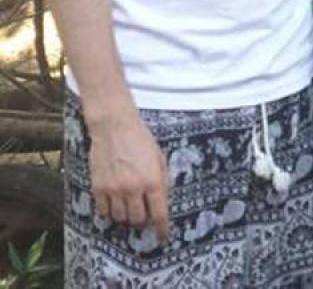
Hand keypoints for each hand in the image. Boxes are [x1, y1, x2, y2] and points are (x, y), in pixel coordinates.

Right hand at [87, 110, 170, 241]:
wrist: (114, 128)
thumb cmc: (141, 141)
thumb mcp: (160, 159)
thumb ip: (162, 181)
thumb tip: (162, 202)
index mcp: (153, 181)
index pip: (159, 214)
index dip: (162, 229)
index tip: (163, 237)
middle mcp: (133, 188)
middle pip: (138, 220)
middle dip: (143, 222)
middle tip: (144, 217)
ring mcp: (114, 189)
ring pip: (120, 218)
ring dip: (126, 217)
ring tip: (129, 209)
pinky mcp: (98, 187)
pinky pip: (103, 211)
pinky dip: (109, 212)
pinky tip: (114, 204)